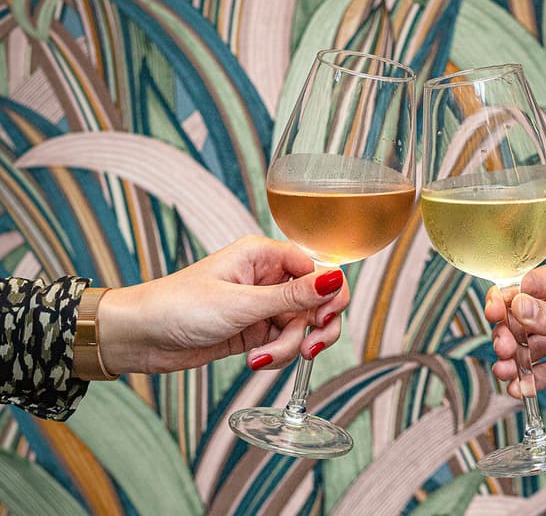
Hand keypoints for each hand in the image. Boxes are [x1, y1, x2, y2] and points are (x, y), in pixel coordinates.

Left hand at [95, 236, 349, 373]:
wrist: (140, 337)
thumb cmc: (179, 306)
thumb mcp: (240, 303)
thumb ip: (292, 296)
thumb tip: (334, 280)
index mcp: (264, 256)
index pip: (318, 267)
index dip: (329, 293)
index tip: (324, 318)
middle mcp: (268, 278)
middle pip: (317, 300)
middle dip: (316, 327)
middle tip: (309, 348)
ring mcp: (263, 305)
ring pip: (302, 326)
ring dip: (290, 347)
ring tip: (261, 358)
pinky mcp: (255, 330)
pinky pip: (285, 343)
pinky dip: (277, 355)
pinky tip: (255, 359)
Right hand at [485, 256, 545, 402]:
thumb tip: (517, 306)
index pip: (527, 285)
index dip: (507, 299)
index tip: (495, 314)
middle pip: (518, 317)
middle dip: (507, 333)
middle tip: (505, 349)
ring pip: (524, 346)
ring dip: (512, 360)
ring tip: (506, 372)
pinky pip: (538, 371)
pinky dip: (527, 381)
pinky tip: (519, 389)